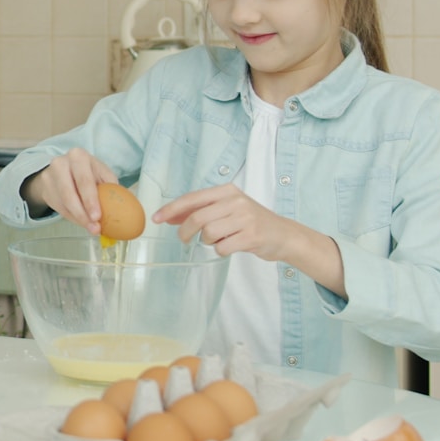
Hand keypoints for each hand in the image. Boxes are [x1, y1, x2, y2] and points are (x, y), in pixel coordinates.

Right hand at [24, 148, 118, 234]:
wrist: (62, 169)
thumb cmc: (88, 172)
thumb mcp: (101, 173)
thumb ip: (110, 187)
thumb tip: (123, 209)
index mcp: (78, 156)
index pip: (84, 180)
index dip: (90, 200)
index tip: (97, 216)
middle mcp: (60, 164)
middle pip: (69, 194)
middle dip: (83, 213)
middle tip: (94, 227)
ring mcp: (49, 177)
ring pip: (64, 204)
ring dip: (79, 219)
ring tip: (91, 228)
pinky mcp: (45, 190)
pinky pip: (59, 209)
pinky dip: (73, 218)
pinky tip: (82, 221)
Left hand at [152, 183, 300, 260]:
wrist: (284, 235)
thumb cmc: (251, 221)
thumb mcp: (227, 209)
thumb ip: (200, 211)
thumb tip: (169, 217)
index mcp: (227, 190)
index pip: (192, 198)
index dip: (171, 209)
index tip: (155, 218)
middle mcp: (236, 201)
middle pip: (197, 217)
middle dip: (185, 231)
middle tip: (184, 239)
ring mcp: (245, 218)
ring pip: (209, 233)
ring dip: (208, 241)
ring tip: (221, 239)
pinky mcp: (252, 236)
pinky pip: (223, 247)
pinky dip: (221, 250)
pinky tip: (231, 246)